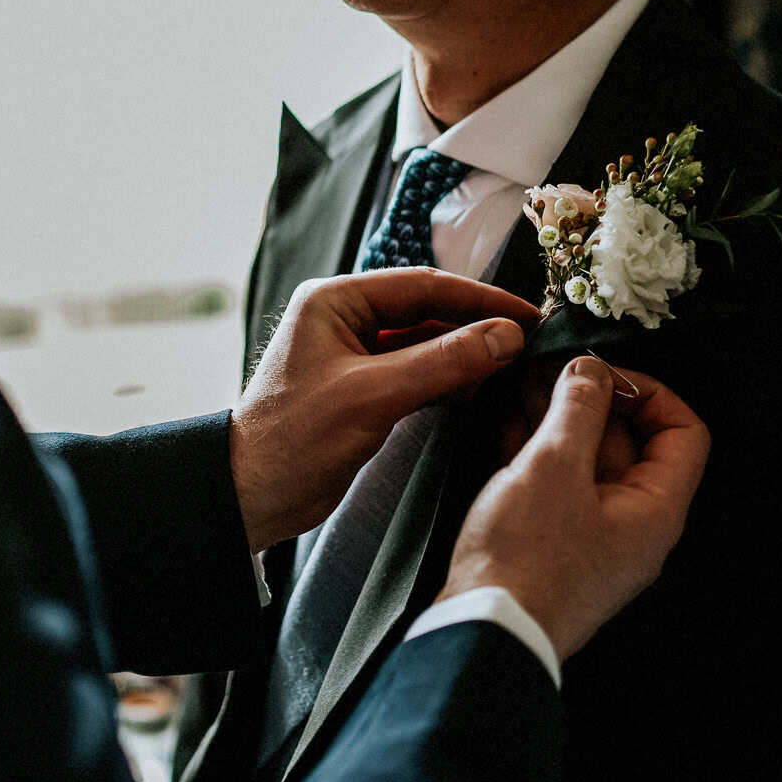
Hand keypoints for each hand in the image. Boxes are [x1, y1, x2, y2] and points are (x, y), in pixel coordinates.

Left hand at [229, 269, 537, 552]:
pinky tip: (484, 390)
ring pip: (426, 344)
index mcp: (335, 301)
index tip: (528, 314)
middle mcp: (345, 319)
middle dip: (478, 325)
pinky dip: (449, 380)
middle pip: (428, 311)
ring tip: (517, 365)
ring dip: (467, 355)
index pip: (423, 286)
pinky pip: (417, 373)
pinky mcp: (362, 389)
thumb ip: (443, 363)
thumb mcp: (373, 396)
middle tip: (531, 340)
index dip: (481, 298)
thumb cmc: (293, 439)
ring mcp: (354, 355)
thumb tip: (505, 336)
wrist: (249, 495)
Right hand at [439, 357, 709, 661]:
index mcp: (654, 511)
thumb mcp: (553, 466)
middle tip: (550, 370)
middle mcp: (633, 525)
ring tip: (523, 385)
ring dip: (560, 419)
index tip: (603, 374)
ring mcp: (594, 535)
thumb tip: (590, 371)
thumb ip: (577, 409)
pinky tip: (512, 423)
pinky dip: (541, 450)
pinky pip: (560, 484)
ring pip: (588, 461)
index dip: (648, 392)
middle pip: (630, 443)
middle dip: (590, 399)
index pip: (682, 433)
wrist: (485, 630)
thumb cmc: (527, 561)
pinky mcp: (557, 543)